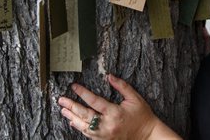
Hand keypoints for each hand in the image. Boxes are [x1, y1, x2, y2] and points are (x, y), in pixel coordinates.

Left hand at [58, 74, 180, 139]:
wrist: (148, 136)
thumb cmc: (142, 116)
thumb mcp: (135, 98)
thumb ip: (122, 86)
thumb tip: (109, 76)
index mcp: (114, 113)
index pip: (94, 101)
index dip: (82, 93)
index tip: (74, 86)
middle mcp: (107, 125)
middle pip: (85, 115)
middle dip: (72, 106)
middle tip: (61, 100)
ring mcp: (104, 135)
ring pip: (84, 126)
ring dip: (72, 118)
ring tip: (63, 110)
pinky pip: (88, 135)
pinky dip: (80, 128)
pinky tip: (73, 122)